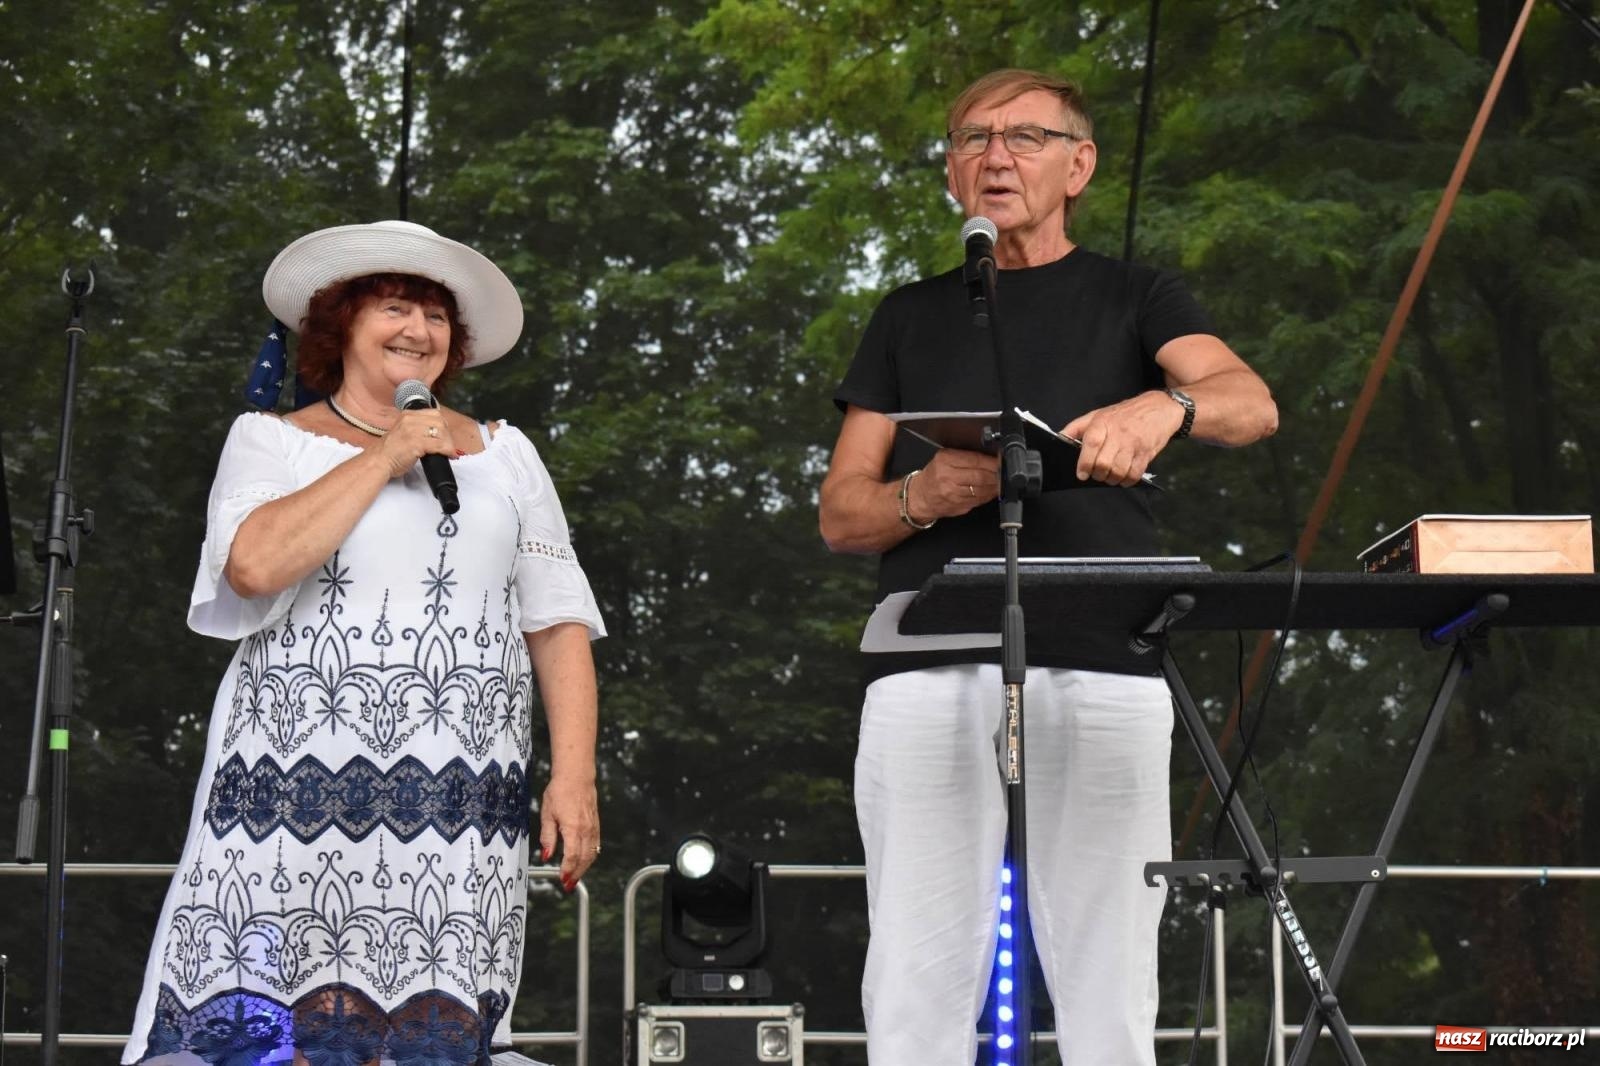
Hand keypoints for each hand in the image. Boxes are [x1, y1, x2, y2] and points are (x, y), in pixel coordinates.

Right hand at [376, 407, 456, 477]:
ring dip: (448, 443)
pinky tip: (448, 455)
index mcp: (408, 415)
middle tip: (448, 446)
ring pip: (441, 432)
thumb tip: (438, 433)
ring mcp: (412, 431)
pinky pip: (439, 444)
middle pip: (440, 422)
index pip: (434, 414)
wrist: (378, 461)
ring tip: (448, 451)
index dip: (443, 426)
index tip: (445, 436)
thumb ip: (418, 428)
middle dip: (447, 435)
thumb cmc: (391, 451)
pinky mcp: (415, 443)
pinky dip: (447, 450)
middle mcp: (410, 420)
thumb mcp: (404, 431)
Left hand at [539, 772, 599, 890]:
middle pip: (585, 858)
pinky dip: (590, 856)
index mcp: (573, 828)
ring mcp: (593, 826)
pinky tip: (584, 860)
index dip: (567, 870)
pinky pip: (596, 844)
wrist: (576, 776)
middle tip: (569, 884)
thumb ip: (548, 836)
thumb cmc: (560, 790)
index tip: (562, 879)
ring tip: (576, 876)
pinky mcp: (596, 823)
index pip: (572, 856)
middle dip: (577, 874)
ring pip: (592, 853)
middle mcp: (586, 829)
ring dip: (585, 867)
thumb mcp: (547, 814)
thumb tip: (546, 854)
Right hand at [907, 447, 1000, 521]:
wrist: (919, 497)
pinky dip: (988, 495)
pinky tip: (991, 491)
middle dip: (996, 474)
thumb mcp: (944, 459)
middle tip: (1003, 472)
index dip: (991, 461)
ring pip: (982, 489)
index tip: (1000, 461)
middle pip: (980, 476)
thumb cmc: (933, 477)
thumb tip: (989, 459)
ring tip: (1000, 481)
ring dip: (994, 486)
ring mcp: (953, 494)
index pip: (975, 460)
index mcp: (945, 461)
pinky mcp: (959, 506)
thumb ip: (965, 457)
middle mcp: (948, 477)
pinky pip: (979, 500)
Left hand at [1062, 391, 1184, 486]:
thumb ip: (1077, 427)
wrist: (1160, 407)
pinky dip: (1127, 481)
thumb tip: (1059, 438)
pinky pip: (1135, 474)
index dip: (1084, 462)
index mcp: (1103, 422)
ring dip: (1112, 479)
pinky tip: (1123, 477)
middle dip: (1098, 474)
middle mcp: (1119, 433)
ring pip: (1119, 471)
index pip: (1091, 444)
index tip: (1081, 474)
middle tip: (1097, 474)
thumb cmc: (1125, 413)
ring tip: (1110, 476)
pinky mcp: (1147, 453)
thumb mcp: (1098, 414)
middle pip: (1104, 463)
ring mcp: (1134, 444)